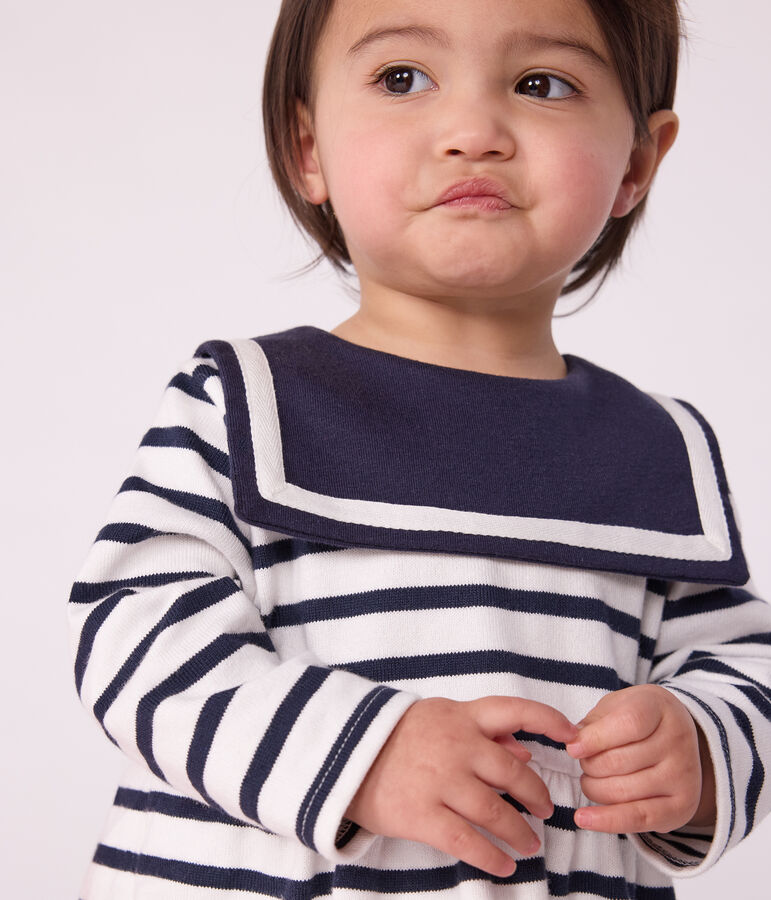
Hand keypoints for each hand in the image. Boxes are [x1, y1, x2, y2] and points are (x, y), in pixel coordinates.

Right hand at [346, 696, 577, 876]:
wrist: (340, 754)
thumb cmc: (394, 736)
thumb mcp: (438, 717)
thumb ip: (482, 730)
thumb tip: (524, 746)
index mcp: (461, 716)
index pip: (515, 709)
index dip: (549, 719)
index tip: (574, 734)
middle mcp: (456, 745)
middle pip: (513, 773)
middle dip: (537, 795)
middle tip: (545, 811)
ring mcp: (439, 781)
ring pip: (496, 811)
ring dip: (520, 832)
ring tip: (530, 844)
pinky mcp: (421, 815)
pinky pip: (468, 841)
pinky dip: (492, 857)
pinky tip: (504, 865)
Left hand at [565, 684, 715, 833]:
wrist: (677, 738)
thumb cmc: (637, 718)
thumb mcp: (615, 706)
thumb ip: (593, 723)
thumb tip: (574, 745)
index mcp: (660, 708)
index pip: (629, 724)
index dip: (595, 738)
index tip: (572, 748)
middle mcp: (678, 741)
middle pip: (619, 761)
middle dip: (589, 765)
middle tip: (584, 761)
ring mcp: (683, 776)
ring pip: (622, 791)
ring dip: (593, 788)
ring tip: (591, 778)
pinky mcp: (681, 808)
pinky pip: (637, 819)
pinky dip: (606, 821)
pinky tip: (584, 818)